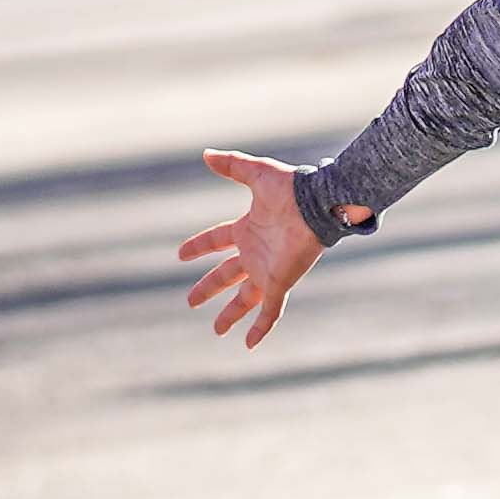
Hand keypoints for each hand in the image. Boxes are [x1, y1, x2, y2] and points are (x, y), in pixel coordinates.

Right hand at [172, 148, 341, 349]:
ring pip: (245, 298)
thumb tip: (206, 154)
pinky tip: (249, 345)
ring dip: (231, 314)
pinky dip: (260, 328)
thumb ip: (233, 165)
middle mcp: (256, 252)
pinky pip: (269, 311)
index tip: (181, 254)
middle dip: (209, 288)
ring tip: (217, 330)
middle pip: (227, 275)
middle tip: (190, 301)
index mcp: (248, 229)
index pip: (217, 240)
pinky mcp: (280, 282)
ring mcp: (268, 270)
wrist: (318, 205)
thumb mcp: (255, 173)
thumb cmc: (291, 188)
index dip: (199, 247)